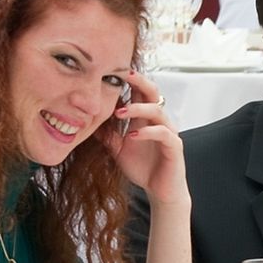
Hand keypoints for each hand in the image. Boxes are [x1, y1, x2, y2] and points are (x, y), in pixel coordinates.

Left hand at [109, 79, 188, 207]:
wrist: (160, 191)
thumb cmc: (143, 168)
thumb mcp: (117, 149)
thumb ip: (107, 135)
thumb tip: (87, 122)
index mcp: (144, 119)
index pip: (138, 93)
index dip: (128, 81)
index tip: (110, 72)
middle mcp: (158, 122)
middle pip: (153, 93)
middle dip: (139, 82)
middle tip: (123, 75)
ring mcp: (168, 132)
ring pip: (157, 111)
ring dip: (138, 108)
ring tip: (119, 112)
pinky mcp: (175, 146)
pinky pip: (163, 133)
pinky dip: (147, 132)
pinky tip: (132, 136)